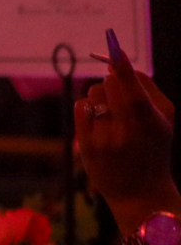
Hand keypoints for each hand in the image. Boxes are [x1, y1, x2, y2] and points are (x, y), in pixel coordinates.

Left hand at [78, 32, 175, 209]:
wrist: (141, 193)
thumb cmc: (153, 148)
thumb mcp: (163, 120)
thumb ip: (146, 89)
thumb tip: (118, 62)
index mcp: (152, 123)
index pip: (134, 94)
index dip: (124, 71)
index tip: (115, 51)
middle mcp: (128, 132)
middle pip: (110, 85)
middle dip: (114, 82)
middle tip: (120, 93)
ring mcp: (105, 140)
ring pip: (94, 93)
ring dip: (101, 96)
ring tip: (113, 116)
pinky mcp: (86, 146)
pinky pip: (81, 106)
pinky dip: (88, 107)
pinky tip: (100, 121)